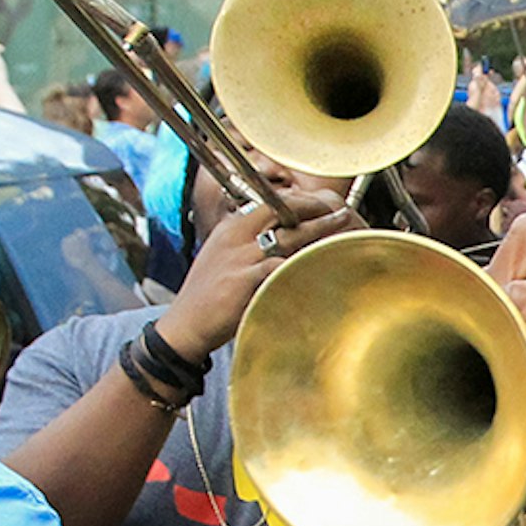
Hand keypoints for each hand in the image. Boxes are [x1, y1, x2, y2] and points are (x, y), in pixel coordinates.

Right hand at [163, 184, 353, 357]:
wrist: (185, 325)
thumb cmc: (204, 298)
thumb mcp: (220, 258)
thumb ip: (244, 244)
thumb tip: (272, 238)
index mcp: (230, 227)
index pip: (269, 201)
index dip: (298, 199)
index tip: (318, 203)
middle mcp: (235, 235)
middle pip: (281, 207)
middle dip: (313, 206)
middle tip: (336, 208)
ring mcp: (240, 256)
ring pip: (288, 233)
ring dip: (319, 228)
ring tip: (340, 226)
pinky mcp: (244, 279)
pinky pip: (280, 265)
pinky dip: (302, 262)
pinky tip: (322, 261)